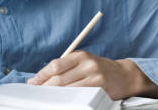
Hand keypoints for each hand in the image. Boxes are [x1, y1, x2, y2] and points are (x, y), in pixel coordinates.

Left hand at [26, 50, 157, 100]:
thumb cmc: (98, 69)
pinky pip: (80, 96)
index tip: (33, 82)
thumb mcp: (83, 62)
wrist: (124, 76)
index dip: (42, 75)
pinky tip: (63, 101)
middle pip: (60, 79)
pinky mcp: (101, 90)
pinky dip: (69, 100)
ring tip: (47, 98)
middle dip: (46, 87)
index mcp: (81, 55)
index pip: (56, 65)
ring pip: (68, 89)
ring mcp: (95, 78)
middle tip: (37, 92)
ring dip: (56, 95)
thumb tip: (41, 78)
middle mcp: (88, 65)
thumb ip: (65, 67)